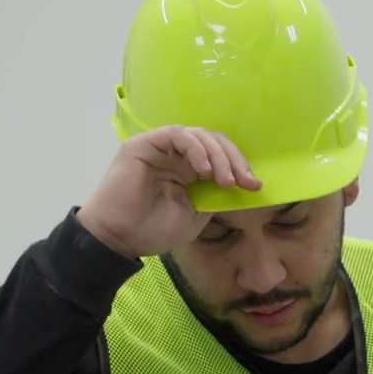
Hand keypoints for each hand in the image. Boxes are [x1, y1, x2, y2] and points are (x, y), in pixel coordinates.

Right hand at [75, 125, 260, 258]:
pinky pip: (178, 135)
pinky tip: (203, 170)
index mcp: (187, 171)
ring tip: (225, 180)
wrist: (118, 238)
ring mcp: (161, 148)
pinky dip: (196, 148)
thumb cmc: (151, 231)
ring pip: (199, 135)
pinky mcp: (145, 144)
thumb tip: (240, 185)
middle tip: (244, 182)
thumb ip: (213, 197)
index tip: (254, 187)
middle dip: (234, 160)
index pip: (219, 156)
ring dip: (218, 156)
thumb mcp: (194, 217)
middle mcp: (176, 156)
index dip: (239, 167)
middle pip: (214, 141)